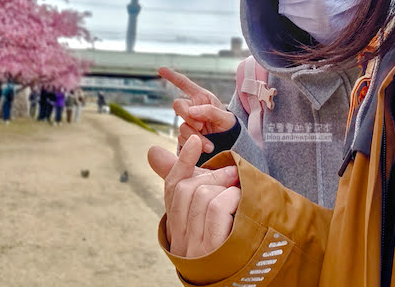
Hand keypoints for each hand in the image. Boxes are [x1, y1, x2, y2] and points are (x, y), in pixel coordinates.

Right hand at [148, 135, 240, 256]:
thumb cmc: (225, 250)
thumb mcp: (203, 219)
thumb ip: (189, 189)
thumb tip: (153, 152)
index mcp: (178, 232)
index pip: (172, 189)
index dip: (182, 162)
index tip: (194, 141)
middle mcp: (182, 242)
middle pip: (187, 190)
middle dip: (212, 174)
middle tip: (233, 172)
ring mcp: (196, 249)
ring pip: (203, 196)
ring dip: (226, 186)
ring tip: (240, 191)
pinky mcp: (214, 252)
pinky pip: (217, 208)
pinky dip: (231, 198)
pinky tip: (241, 203)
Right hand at [159, 66, 235, 153]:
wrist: (229, 144)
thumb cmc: (228, 126)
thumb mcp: (225, 117)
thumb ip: (210, 111)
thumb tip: (191, 111)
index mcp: (201, 97)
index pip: (185, 84)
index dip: (172, 76)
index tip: (160, 69)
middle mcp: (192, 108)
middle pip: (177, 105)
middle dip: (187, 116)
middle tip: (201, 126)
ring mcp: (188, 122)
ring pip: (181, 126)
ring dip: (195, 136)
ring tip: (210, 145)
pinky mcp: (186, 136)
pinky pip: (182, 139)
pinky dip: (193, 145)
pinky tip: (207, 148)